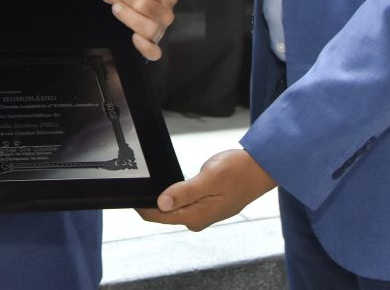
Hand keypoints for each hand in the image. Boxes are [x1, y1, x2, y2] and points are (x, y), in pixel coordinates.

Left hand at [102, 0, 178, 60]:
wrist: (145, 1)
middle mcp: (168, 12)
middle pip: (146, 5)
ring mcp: (161, 29)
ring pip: (149, 27)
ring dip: (129, 17)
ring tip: (115, 8)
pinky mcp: (154, 44)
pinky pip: (153, 51)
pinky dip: (144, 47)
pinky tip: (133, 38)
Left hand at [137, 148, 276, 230]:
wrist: (259, 170)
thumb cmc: (239, 172)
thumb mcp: (210, 178)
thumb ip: (185, 192)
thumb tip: (162, 203)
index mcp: (196, 216)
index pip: (158, 216)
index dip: (141, 205)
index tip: (130, 192)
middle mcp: (197, 219)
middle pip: (163, 214)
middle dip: (149, 201)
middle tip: (138, 183)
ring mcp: (201, 214)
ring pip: (172, 209)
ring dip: (160, 198)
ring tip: (149, 183)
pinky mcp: (205, 207)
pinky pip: (182, 204)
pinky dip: (172, 196)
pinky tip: (168, 186)